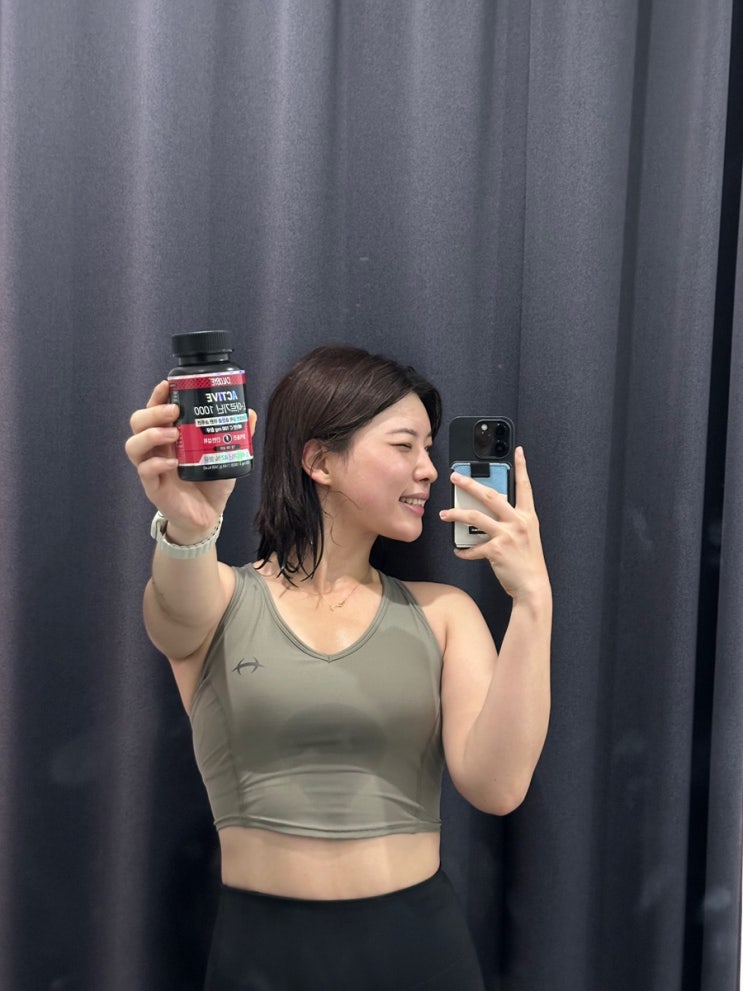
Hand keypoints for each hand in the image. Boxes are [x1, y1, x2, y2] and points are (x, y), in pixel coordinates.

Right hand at [125, 381, 257, 540]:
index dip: (157, 396)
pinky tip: (172, 463)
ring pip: (133, 445)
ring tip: (173, 433)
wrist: (208, 515)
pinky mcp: (153, 488)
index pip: (154, 410)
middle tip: (174, 410)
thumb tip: (250, 412)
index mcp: (170, 436)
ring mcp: (152, 468)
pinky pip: (144, 472)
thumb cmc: (211, 482)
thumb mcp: (226, 455)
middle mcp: (157, 448)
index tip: (168, 385)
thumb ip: (237, 434)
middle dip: (153, 411)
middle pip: (138, 422)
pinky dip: (156, 464)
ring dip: (150, 434)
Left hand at [440, 447, 549, 600]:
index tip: (518, 451)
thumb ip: (511, 521)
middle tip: (455, 477)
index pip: (525, 486)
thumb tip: (488, 513)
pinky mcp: (496, 550)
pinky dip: (463, 550)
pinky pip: (473, 547)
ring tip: (444, 513)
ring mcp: (507, 535)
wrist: (533, 586)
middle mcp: (518, 522)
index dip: (521, 467)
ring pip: (475, 517)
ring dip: (456, 514)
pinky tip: (458, 551)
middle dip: (469, 484)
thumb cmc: (528, 561)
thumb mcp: (526, 535)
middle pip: (490, 496)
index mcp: (527, 516)